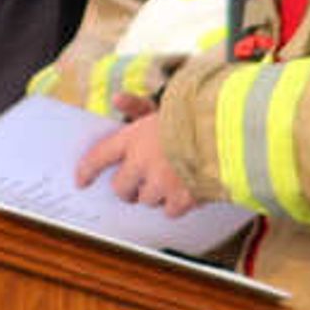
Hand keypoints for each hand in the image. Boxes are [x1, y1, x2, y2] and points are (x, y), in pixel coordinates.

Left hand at [74, 107, 191, 210]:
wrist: (228, 130)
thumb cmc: (197, 114)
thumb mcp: (164, 105)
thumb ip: (139, 107)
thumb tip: (118, 98)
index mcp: (133, 138)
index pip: (99, 157)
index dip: (87, 171)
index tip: (81, 181)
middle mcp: (141, 163)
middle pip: (120, 188)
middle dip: (128, 189)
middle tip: (138, 186)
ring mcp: (160, 183)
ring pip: (147, 200)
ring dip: (156, 194)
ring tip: (173, 180)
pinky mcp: (180, 199)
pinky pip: (170, 211)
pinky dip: (178, 204)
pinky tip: (188, 189)